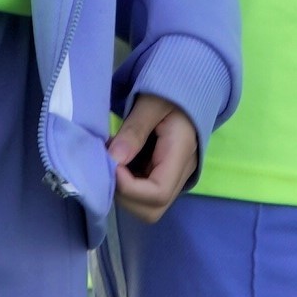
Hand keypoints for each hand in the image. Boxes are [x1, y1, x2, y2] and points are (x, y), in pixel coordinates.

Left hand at [108, 98, 202, 221]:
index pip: (158, 193)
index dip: (129, 187)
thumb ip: (134, 130)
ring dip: (122, 191)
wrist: (187, 88)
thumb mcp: (152, 103)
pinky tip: (117, 161)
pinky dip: (124, 184)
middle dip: (123, 195)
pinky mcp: (161, 175)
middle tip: (108, 166)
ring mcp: (172, 178)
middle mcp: (180, 173)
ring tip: (112, 161)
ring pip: (145, 207)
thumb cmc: (172, 90)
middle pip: (152, 209)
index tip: (111, 163)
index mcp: (181, 154)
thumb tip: (113, 159)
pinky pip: (141, 194)